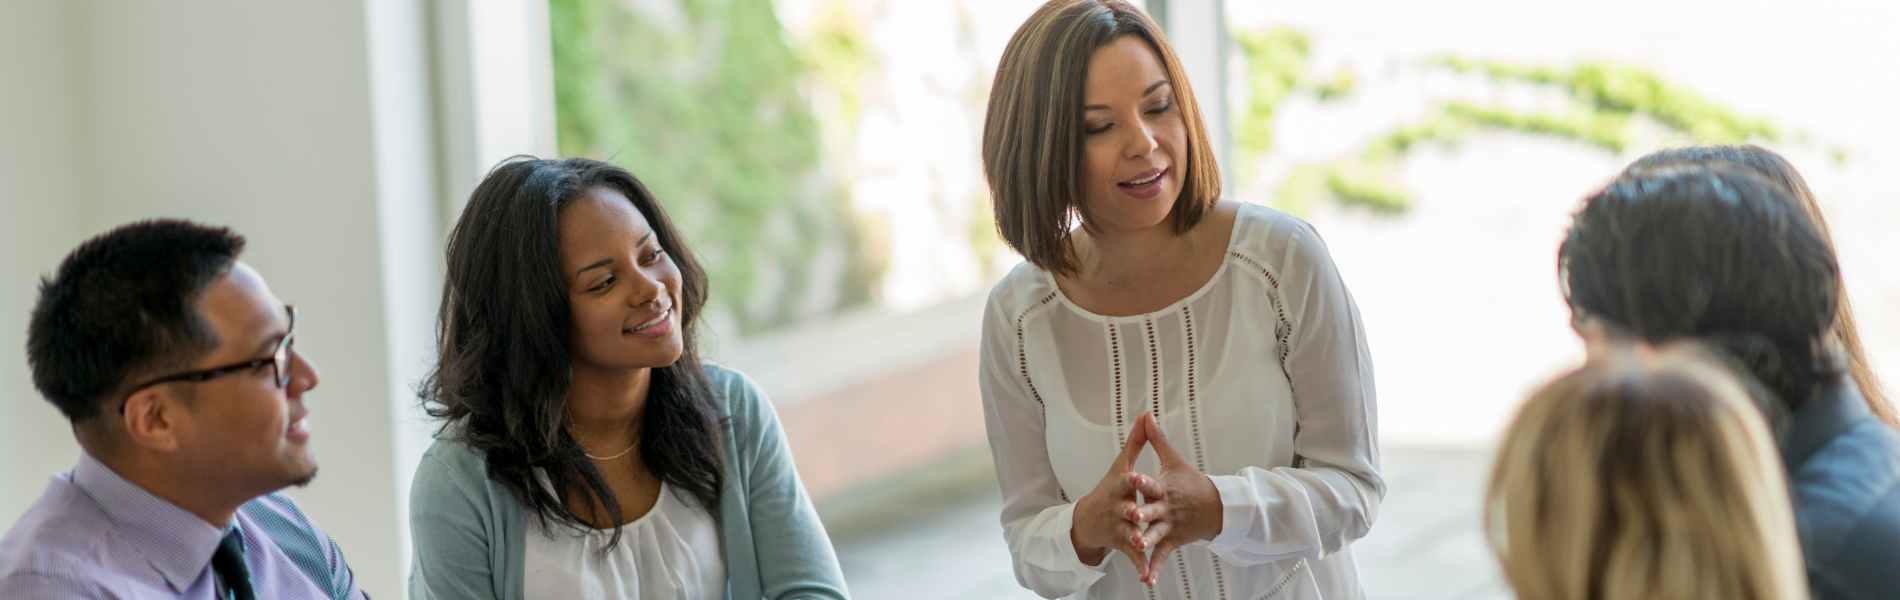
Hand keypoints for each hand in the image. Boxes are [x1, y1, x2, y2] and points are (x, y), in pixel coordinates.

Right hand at [1071, 416, 1166, 580]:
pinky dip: (1141, 565)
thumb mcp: (1121, 467)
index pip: (1126, 481)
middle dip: (1131, 511)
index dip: (1132, 479)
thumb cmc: (1109, 490)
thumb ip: (1137, 442)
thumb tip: (1147, 414)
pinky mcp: (1123, 544)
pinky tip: (1148, 576)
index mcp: (1119, 488)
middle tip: (1136, 513)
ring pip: (1128, 532)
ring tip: (1142, 544)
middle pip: (1125, 508)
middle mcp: (1117, 507)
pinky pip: (1134, 555)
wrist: (1087, 521)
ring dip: (1134, 538)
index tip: (1136, 475)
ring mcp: (1119, 527)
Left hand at [1126, 412, 1222, 585]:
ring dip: (1146, 540)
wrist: (1216, 507)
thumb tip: (1146, 414)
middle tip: (1131, 513)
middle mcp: (1166, 509)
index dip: (1141, 479)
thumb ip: (1156, 439)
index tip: (1130, 475)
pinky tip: (1146, 580)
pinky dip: (1154, 569)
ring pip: (1155, 534)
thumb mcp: (1174, 460)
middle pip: (1152, 511)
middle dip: (1142, 512)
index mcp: (1164, 488)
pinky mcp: (1171, 542)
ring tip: (1136, 546)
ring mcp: (1169, 527)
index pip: (1152, 482)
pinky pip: (1161, 557)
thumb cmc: (1191, 482)